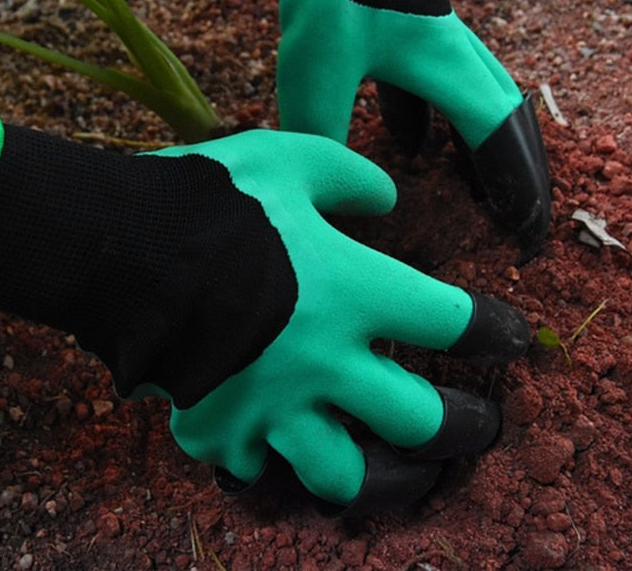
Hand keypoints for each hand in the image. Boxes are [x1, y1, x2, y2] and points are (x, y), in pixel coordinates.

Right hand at [0, 115, 529, 515]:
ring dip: (376, 474)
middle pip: (419, 421)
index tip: (511, 338)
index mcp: (352, 291)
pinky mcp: (215, 426)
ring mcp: (267, 404)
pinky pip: (256, 469)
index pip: (451, 322)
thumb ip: (351, 176)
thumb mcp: (290, 158)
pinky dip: (274, 464)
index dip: (493, 331)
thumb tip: (387, 201)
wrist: (120, 244)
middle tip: (482, 424)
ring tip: (390, 466)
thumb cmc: (211, 196)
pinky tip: (279, 448)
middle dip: (465, 426)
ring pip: (342, 474)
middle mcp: (322, 362)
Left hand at [188, 0, 550, 256]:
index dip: (515, 190)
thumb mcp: (316, 78)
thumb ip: (322, 140)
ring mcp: (432, 39)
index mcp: (449, 70)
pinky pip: (432, 87)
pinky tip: (406, 145)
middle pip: (503, 122)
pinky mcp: (404, 30)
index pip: (499, 141)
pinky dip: (430, 122)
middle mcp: (455, 54)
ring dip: (476, 148)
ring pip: (472, 104)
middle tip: (510, 218)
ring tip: (469, 191)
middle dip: (511, 173)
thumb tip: (322, 193)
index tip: (522, 234)